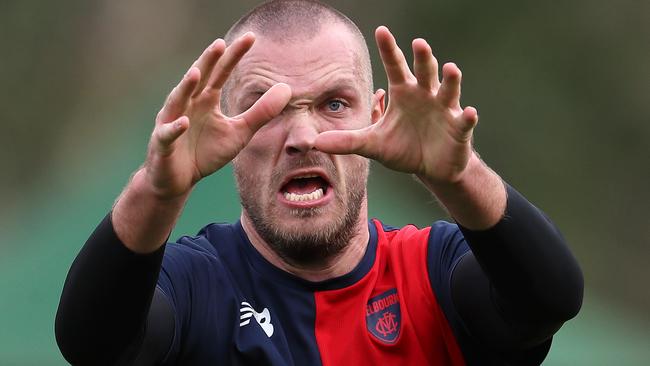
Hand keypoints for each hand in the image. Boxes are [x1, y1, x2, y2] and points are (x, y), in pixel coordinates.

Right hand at [145, 33, 290, 198]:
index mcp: (206, 99)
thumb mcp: (240, 132)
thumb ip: (261, 112)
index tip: (251, 38)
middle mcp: (187, 104)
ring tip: (195, 73)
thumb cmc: (206, 152)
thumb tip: (286, 89)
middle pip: (199, 78)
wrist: (179, 180)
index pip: (222, 72)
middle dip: (207, 61)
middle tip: (220, 44)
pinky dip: (174, 128)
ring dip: (185, 87)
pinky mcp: (162, 143)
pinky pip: (168, 134)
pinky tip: (184, 122)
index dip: (235, 56)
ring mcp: (172, 121)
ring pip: (177, 100)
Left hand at [315, 26, 477, 185]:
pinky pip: (465, 121)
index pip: (395, 67)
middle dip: (423, 58)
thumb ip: (347, 141)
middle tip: (418, 44)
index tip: (381, 30)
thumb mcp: (373, 144)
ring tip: (450, 68)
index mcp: (404, 93)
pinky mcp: (460, 129)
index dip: (389, 50)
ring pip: (448, 90)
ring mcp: (445, 110)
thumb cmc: (403, 148)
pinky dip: (468, 117)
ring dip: (450, 79)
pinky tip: (469, 113)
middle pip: (424, 72)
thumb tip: (316, 142)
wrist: (431, 167)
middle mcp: (426, 95)